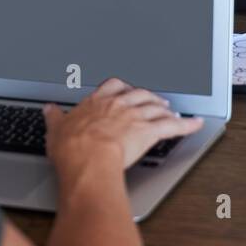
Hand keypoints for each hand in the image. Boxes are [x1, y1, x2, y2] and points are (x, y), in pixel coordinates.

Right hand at [44, 78, 204, 173]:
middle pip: (139, 93)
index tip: (124, 91)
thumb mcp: (56, 129)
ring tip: (172, 111)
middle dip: (149, 96)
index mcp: (97, 102)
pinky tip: (196, 123)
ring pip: (156, 107)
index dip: (122, 88)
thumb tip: (49, 109)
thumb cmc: (72, 148)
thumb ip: (55, 117)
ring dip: (166, 109)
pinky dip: (187, 124)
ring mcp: (136, 116)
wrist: (87, 160)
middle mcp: (119, 104)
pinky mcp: (150, 131)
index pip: (113, 86)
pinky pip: (174, 126)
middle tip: (154, 101)